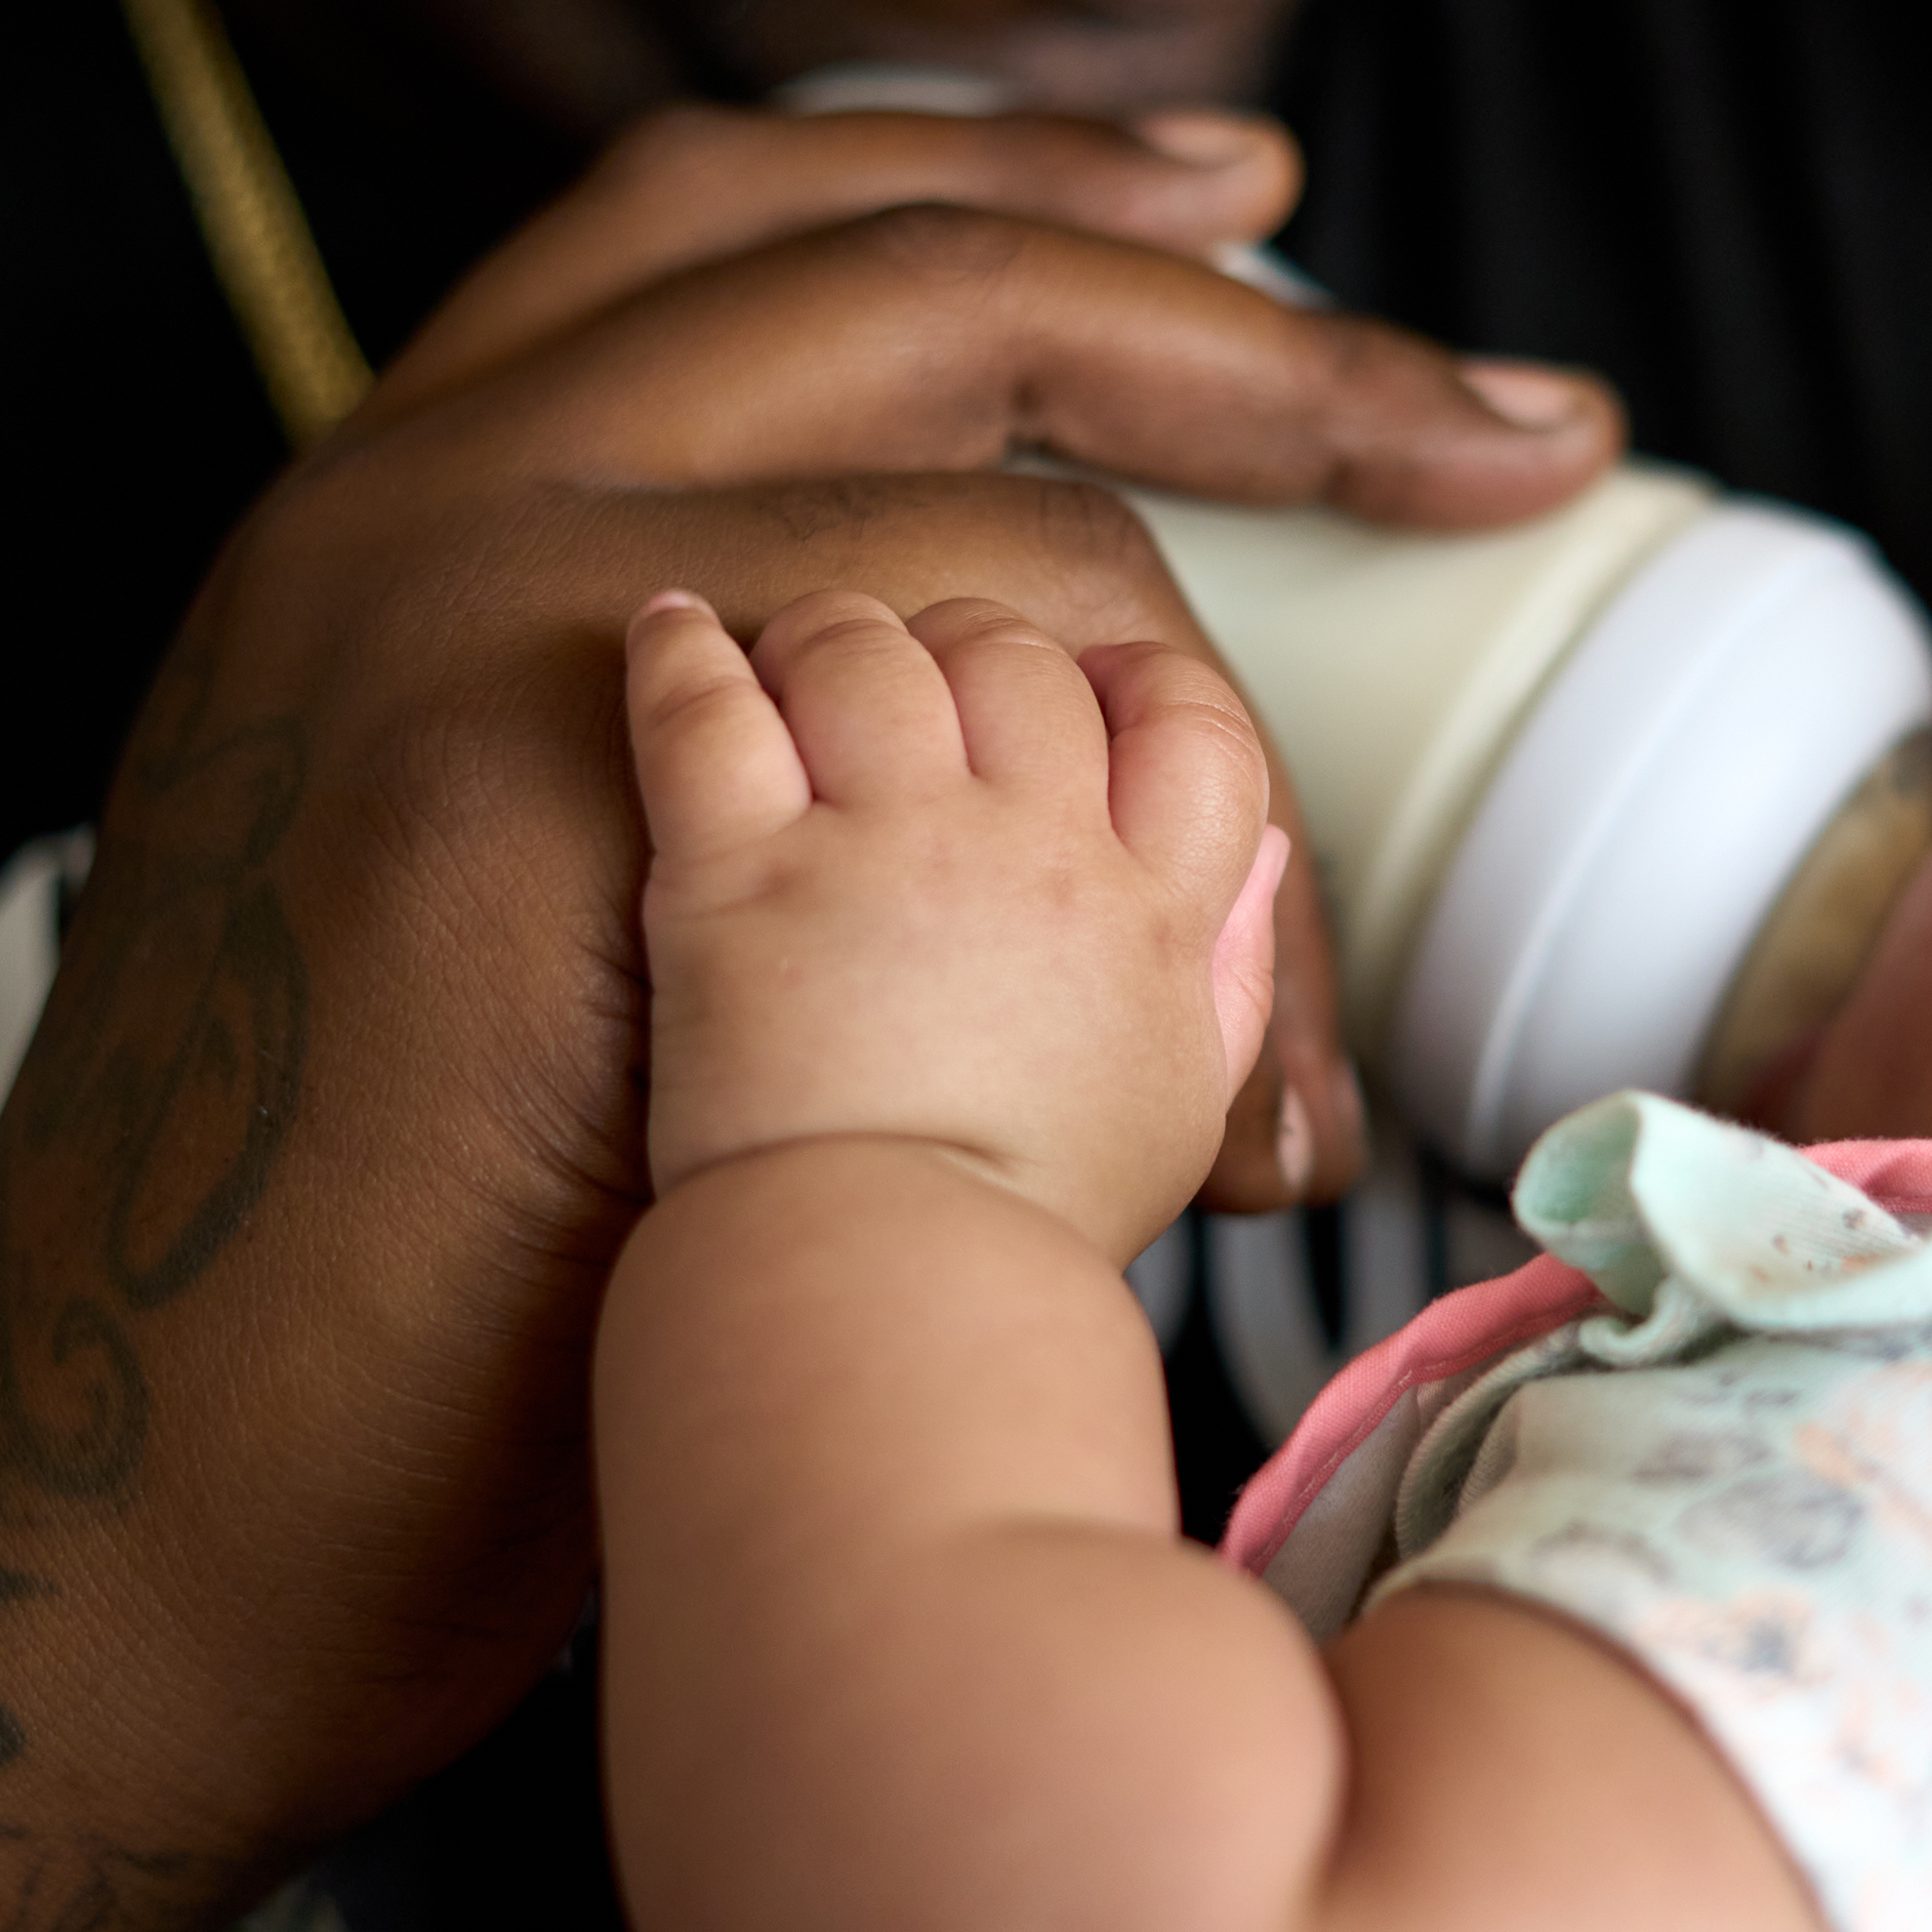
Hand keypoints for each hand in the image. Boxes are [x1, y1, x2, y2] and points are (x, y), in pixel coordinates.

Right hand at [0, 99, 1617, 1931]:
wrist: (145, 1534)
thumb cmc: (388, 1285)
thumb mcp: (539, 929)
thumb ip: (724, 764)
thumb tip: (1046, 745)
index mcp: (416, 502)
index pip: (754, 216)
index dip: (1022, 173)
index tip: (1254, 207)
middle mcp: (420, 493)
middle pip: (918, 271)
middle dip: (1267, 342)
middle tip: (1503, 437)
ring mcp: (447, 607)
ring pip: (1001, 537)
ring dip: (1219, 785)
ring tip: (1275, 1082)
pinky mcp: (518, 784)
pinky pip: (978, 744)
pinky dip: (1170, 940)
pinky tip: (1224, 1137)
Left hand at [629, 587, 1283, 1257]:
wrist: (891, 1296)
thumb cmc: (1018, 1225)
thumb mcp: (1184, 1099)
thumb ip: (1236, 963)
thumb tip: (1264, 852)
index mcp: (1143, 907)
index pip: (1190, 718)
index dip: (1139, 679)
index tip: (1087, 686)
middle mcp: (1027, 851)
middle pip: (1018, 656)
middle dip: (962, 647)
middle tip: (912, 679)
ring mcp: (884, 849)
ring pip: (867, 651)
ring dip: (826, 640)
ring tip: (789, 665)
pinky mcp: (744, 876)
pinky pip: (710, 709)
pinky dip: (678, 658)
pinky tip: (667, 636)